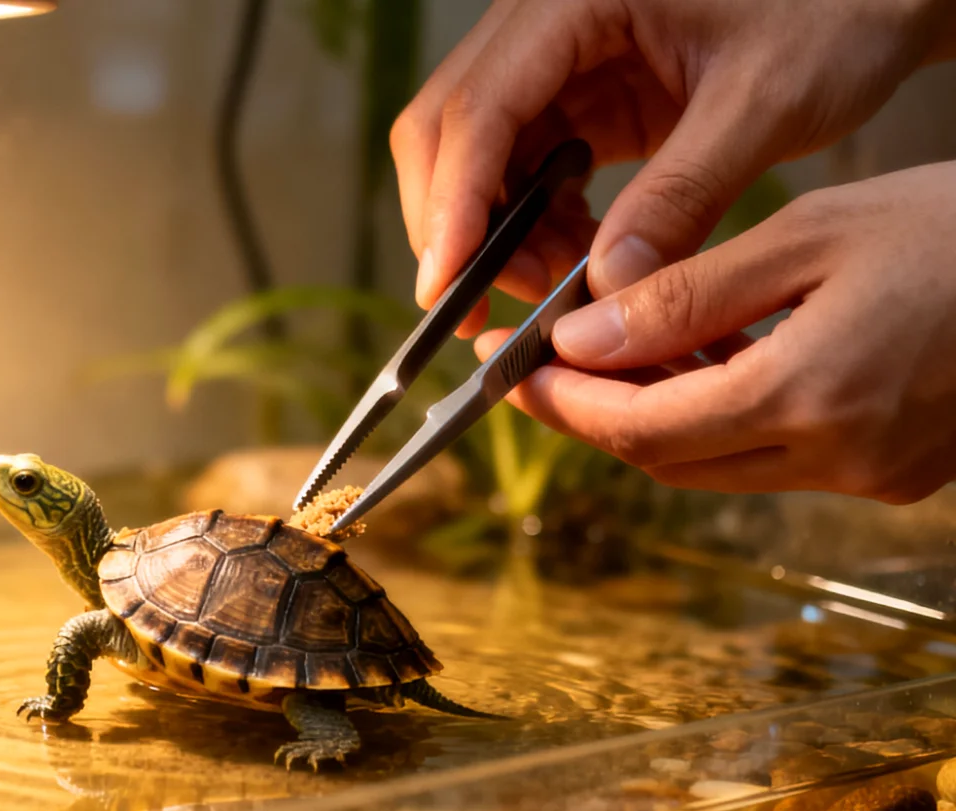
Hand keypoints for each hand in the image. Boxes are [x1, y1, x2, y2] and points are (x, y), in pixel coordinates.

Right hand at [393, 0, 955, 332]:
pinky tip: (571, 259)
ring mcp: (556, 58)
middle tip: (482, 307)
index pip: (480, 106)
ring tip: (555, 286)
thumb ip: (682, 195)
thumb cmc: (835, 11)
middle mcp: (545, 20)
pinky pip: (522, 166)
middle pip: (448, 128)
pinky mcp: (577, 94)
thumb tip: (607, 285)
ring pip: (476, 155)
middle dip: (456, 225)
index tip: (448, 283)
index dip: (454, 202)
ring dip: (496, 233)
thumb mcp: (764, 104)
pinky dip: (532, 224)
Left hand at [474, 162, 955, 503]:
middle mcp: (839, 457)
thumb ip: (689, 296)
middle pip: (669, 459)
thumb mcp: (813, 233)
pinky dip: (724, 419)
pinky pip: (774, 459)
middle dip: (595, 413)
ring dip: (656, 417)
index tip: (512, 368)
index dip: (562, 405)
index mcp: (811, 397)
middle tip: (544, 360)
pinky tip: (709, 362)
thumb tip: (581, 339)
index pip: (640, 430)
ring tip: (617, 351)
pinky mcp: (894, 472)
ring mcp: (872, 474)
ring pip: (717, 464)